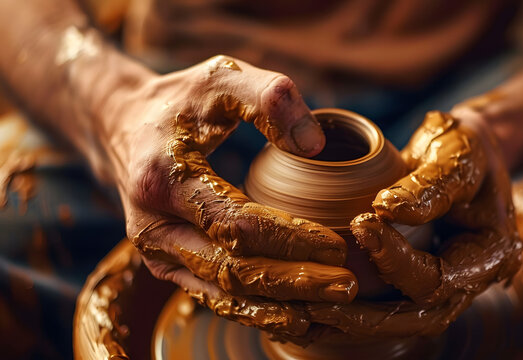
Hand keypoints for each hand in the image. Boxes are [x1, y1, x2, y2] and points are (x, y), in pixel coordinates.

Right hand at [107, 55, 356, 336]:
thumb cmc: (179, 102)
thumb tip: (313, 145)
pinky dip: (256, 310)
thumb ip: (268, 98)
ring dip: (280, 307)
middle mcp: (153, 228)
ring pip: (224, 295)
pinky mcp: (167, 264)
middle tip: (346, 288)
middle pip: (232, 271)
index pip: (237, 225)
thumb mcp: (220, 78)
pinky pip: (214, 296)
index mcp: (164, 180)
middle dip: (294, 284)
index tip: (337, 246)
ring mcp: (157, 253)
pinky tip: (294, 315)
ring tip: (329, 310)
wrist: (123, 126)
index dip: (291, 239)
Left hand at [308, 110, 521, 337]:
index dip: (396, 259)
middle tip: (316, 302)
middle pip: (419, 317)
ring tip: (309, 311)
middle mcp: (470, 280)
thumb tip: (387, 209)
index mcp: (490, 254)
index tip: (360, 224)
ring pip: (401, 321)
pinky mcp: (418, 279)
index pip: (438, 278)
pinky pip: (390, 306)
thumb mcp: (456, 155)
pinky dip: (355, 309)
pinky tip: (317, 305)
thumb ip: (430, 184)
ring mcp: (445, 285)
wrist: (465, 155)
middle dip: (367, 316)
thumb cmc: (464, 149)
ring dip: (355, 321)